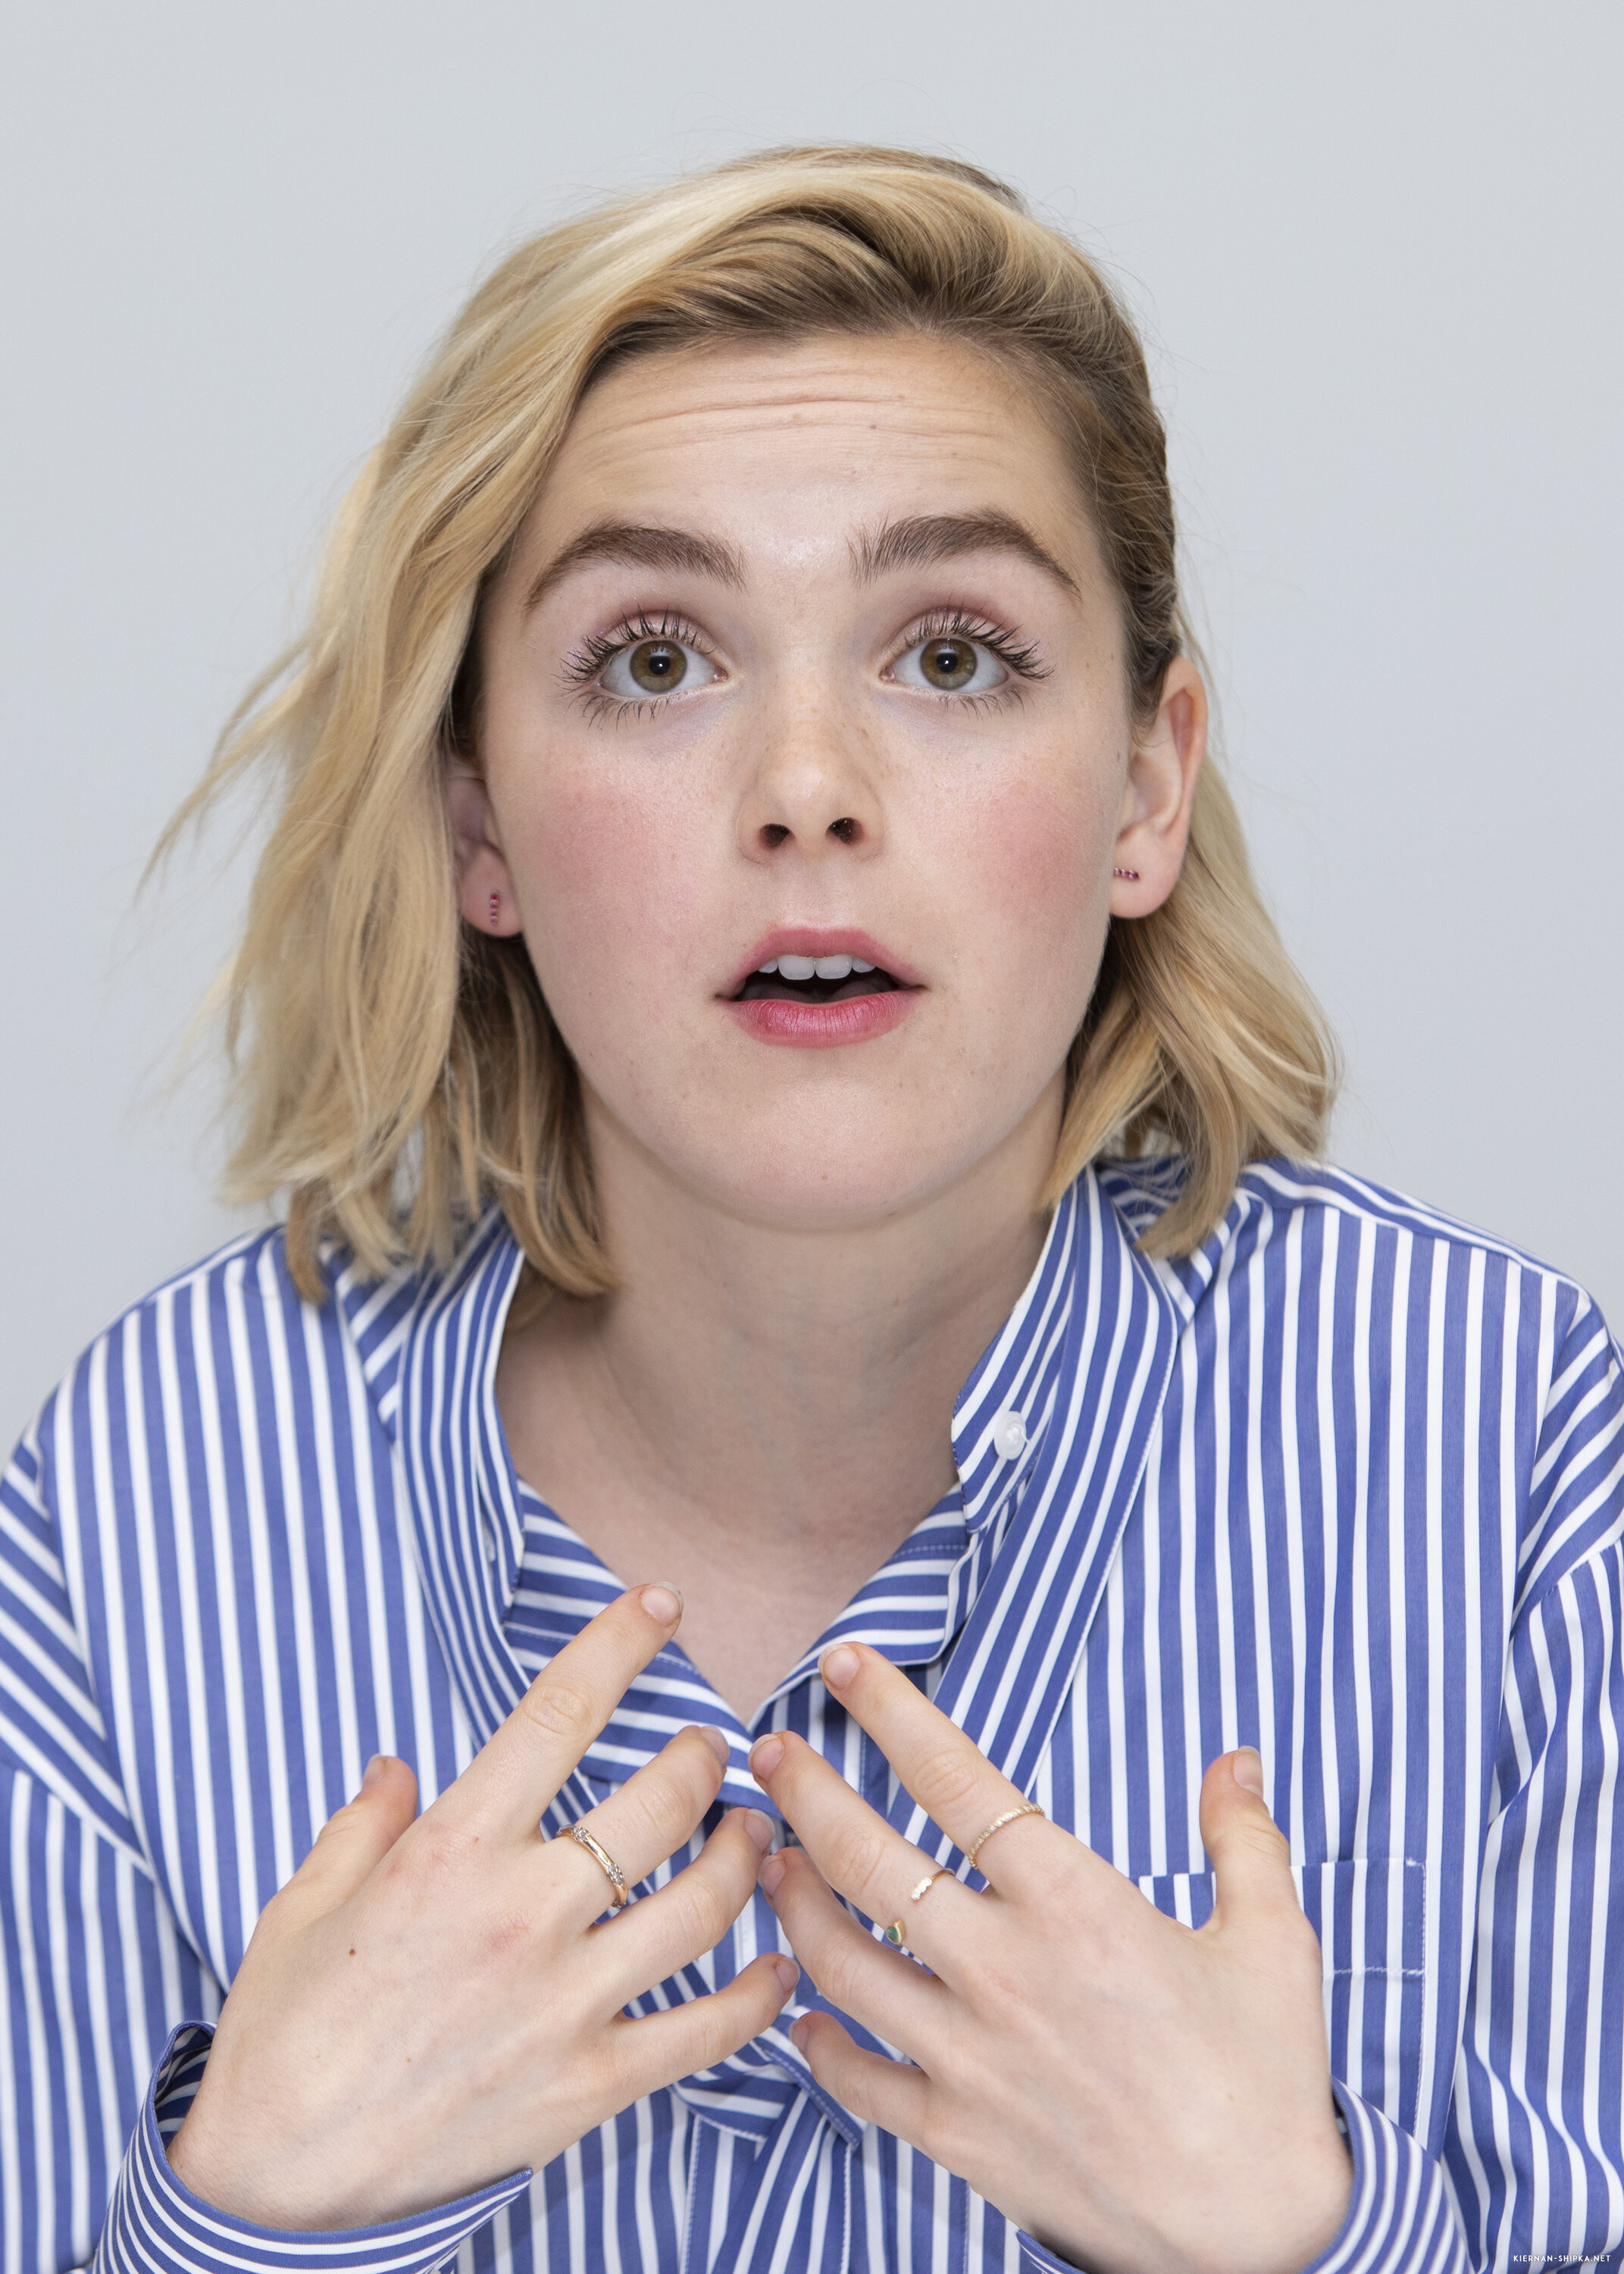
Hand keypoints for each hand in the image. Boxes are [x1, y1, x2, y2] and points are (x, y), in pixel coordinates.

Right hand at [169, 1586, 795, 2228]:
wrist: (279, 2179)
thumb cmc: (285, 2033)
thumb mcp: (303, 1902)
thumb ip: (363, 1820)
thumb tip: (400, 1765)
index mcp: (452, 1850)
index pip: (558, 1714)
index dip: (619, 1644)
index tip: (659, 1604)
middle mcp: (523, 1913)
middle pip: (660, 1801)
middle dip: (701, 1756)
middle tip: (709, 1746)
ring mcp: (568, 2002)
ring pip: (703, 1903)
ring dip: (743, 1852)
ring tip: (749, 1832)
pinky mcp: (592, 2084)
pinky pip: (706, 2030)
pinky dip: (758, 1992)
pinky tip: (778, 1962)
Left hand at [750, 1643, 1350, 2273]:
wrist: (1256, 2237)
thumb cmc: (1267, 2082)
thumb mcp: (1273, 1941)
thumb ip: (1243, 1837)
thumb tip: (1236, 1757)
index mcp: (1074, 1903)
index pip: (955, 1778)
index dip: (890, 1711)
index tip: (845, 1663)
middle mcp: (1004, 1969)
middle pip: (868, 1857)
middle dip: (805, 1791)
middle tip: (769, 1752)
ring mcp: (968, 2056)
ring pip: (839, 1958)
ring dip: (791, 1900)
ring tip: (768, 1860)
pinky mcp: (955, 2134)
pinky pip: (857, 2076)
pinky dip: (816, 2039)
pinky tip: (801, 2011)